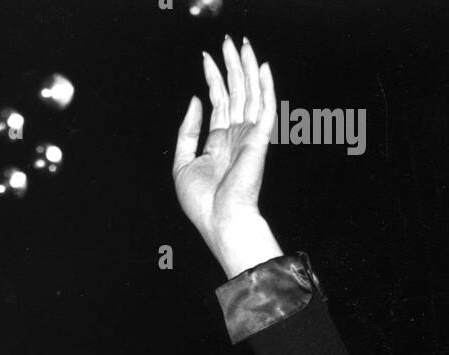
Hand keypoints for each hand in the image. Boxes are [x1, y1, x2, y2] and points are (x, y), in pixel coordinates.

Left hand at [173, 36, 281, 276]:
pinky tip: (262, 67)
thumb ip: (187, 132)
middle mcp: (236, 136)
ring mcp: (249, 137)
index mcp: (219, 143)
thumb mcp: (183, 164)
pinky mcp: (260, 140)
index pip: (219, 103)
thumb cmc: (202, 202)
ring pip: (249, 94)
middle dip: (231, 66)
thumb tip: (196, 100)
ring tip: (241, 44)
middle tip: (227, 40)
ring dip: (246, 68)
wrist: (221, 220)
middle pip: (235, 92)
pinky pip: (265, 107)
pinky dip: (265, 87)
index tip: (206, 57)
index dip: (213, 79)